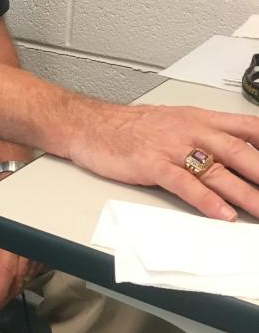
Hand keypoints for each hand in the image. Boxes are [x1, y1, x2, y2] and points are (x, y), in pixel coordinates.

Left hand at [0, 225, 42, 320]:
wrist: (17, 188)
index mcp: (11, 241)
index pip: (6, 275)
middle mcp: (26, 249)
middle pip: (15, 283)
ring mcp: (35, 251)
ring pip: (23, 281)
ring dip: (6, 295)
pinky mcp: (38, 252)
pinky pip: (30, 274)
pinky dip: (15, 285)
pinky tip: (2, 289)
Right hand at [71, 103, 258, 221]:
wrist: (89, 125)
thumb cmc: (130, 127)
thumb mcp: (173, 122)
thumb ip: (204, 136)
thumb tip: (235, 155)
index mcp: (199, 118)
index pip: (247, 127)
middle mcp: (190, 129)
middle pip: (239, 150)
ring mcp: (171, 147)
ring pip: (216, 170)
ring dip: (245, 194)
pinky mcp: (152, 164)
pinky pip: (184, 183)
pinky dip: (206, 200)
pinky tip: (222, 214)